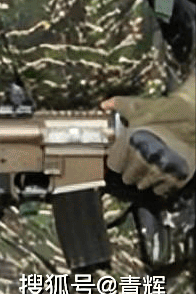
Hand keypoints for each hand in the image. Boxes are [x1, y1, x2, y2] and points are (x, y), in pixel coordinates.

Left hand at [103, 76, 195, 195]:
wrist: (195, 119)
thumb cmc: (167, 113)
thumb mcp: (138, 106)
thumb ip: (118, 105)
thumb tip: (105, 104)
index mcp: (130, 144)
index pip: (114, 165)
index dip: (117, 160)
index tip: (120, 158)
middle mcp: (144, 160)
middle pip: (128, 177)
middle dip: (129, 170)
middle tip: (135, 163)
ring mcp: (161, 171)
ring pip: (143, 185)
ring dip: (143, 178)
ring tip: (147, 167)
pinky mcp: (177, 178)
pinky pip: (161, 190)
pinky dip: (159, 184)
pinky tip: (160, 173)